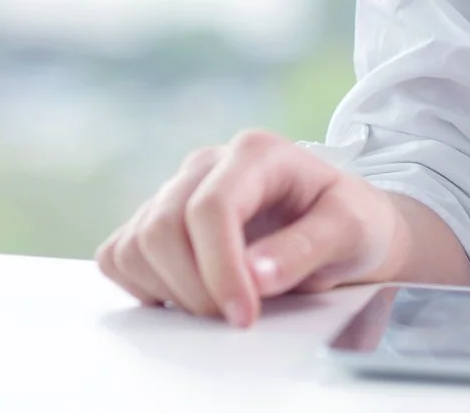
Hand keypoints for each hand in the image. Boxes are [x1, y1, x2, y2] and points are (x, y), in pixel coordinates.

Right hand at [95, 129, 415, 326]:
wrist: (341, 228)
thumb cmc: (350, 221)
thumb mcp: (350, 230)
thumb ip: (306, 248)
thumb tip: (255, 275)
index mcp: (256, 153)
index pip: (210, 208)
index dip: (219, 269)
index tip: (243, 315)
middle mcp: (208, 163)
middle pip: (163, 228)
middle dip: (196, 288)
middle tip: (237, 317)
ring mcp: (177, 189)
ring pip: (135, 244)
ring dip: (171, 290)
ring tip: (221, 305)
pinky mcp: (157, 219)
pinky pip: (119, 254)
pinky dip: (143, 284)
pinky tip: (189, 293)